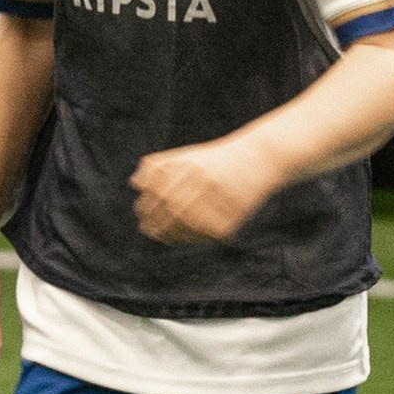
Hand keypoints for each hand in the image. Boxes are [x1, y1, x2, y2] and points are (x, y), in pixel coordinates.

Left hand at [130, 134, 270, 244]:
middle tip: (148, 230)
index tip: (141, 215)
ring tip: (162, 236)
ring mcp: (220, 198)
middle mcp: (204, 181)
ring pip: (188, 225)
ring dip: (171, 234)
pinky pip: (207, 234)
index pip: (159, 193)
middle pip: (171, 210)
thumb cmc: (216, 160)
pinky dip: (193, 238)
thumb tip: (135, 183)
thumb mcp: (187, 155)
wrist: (259, 158)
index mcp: (190, 166)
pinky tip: (184, 238)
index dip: (146, 207)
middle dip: (156, 223)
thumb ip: (159, 166)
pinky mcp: (233, 215)